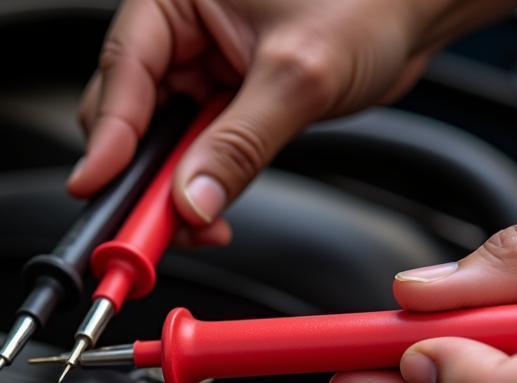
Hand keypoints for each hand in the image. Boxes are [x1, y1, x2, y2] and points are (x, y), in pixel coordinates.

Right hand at [69, 0, 516, 244]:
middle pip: (128, 117)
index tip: (96, 187)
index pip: (123, 72)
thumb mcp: (298, 74)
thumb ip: (238, 144)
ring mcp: (201, 69)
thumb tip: (191, 200)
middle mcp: (182, 31)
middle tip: (149, 227)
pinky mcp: (223, 103)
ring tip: (194, 226)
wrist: (421, 9)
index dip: (107, 138)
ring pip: (157, 145)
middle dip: (139, 178)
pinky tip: (210, 213)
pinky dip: (197, 190)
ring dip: (169, 193)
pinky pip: (192, 155)